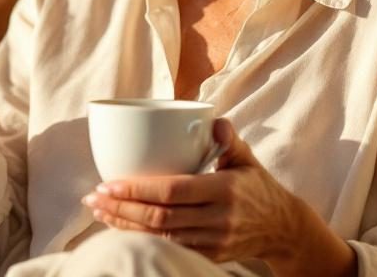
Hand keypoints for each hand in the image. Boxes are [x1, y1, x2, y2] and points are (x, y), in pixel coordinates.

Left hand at [81, 119, 355, 276]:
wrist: (283, 229)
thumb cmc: (258, 186)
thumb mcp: (247, 158)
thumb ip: (229, 138)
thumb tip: (214, 120)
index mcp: (224, 190)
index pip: (173, 190)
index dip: (139, 189)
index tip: (110, 183)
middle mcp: (217, 218)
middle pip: (160, 217)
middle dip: (122, 209)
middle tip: (93, 199)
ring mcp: (212, 240)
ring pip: (160, 236)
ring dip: (126, 225)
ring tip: (99, 212)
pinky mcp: (208, 255)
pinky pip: (169, 248)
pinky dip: (142, 238)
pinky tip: (121, 227)